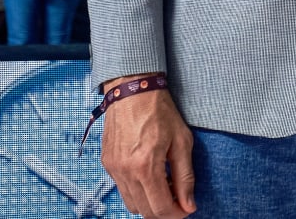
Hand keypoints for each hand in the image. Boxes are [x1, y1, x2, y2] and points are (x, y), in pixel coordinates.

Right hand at [101, 85, 195, 218]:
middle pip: (144, 211)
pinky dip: (137, 191)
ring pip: (131, 204)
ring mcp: (113, 169)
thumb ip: (185, 177)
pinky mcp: (107, 163)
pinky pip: (122, 189)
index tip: (187, 208)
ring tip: (165, 186)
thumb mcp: (182, 141)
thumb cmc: (160, 110)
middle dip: (164, 211)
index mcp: (145, 167)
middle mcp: (125, 172)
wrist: (132, 89)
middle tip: (178, 199)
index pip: (161, 208)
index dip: (177, 214)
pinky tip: (150, 177)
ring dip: (149, 203)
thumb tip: (189, 204)